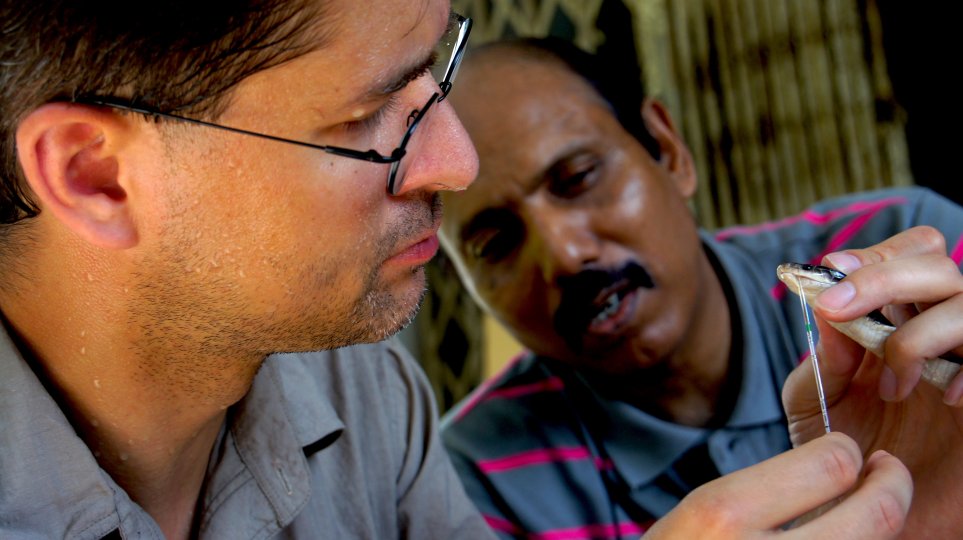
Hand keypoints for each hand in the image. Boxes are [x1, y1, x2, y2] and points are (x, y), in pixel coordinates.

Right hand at [642, 433, 910, 538]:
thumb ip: (757, 495)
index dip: (847, 453)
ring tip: (857, 518)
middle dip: (891, 487)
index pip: (829, 465)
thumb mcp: (693, 519)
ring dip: (872, 531)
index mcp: (723, 516)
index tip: (850, 453)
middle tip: (888, 476)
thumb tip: (832, 472)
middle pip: (876, 514)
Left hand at [782, 226, 962, 536]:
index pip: (903, 256)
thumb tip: (828, 309)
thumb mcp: (817, 407)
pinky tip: (947, 397)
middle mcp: (938, 332)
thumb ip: (823, 360)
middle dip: (884, 273)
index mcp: (894, 321)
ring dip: (921, 331)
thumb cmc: (846, 459)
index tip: (826, 273)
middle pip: (937, 262)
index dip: (870, 256)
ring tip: (892, 384)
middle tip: (837, 304)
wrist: (875, 518)